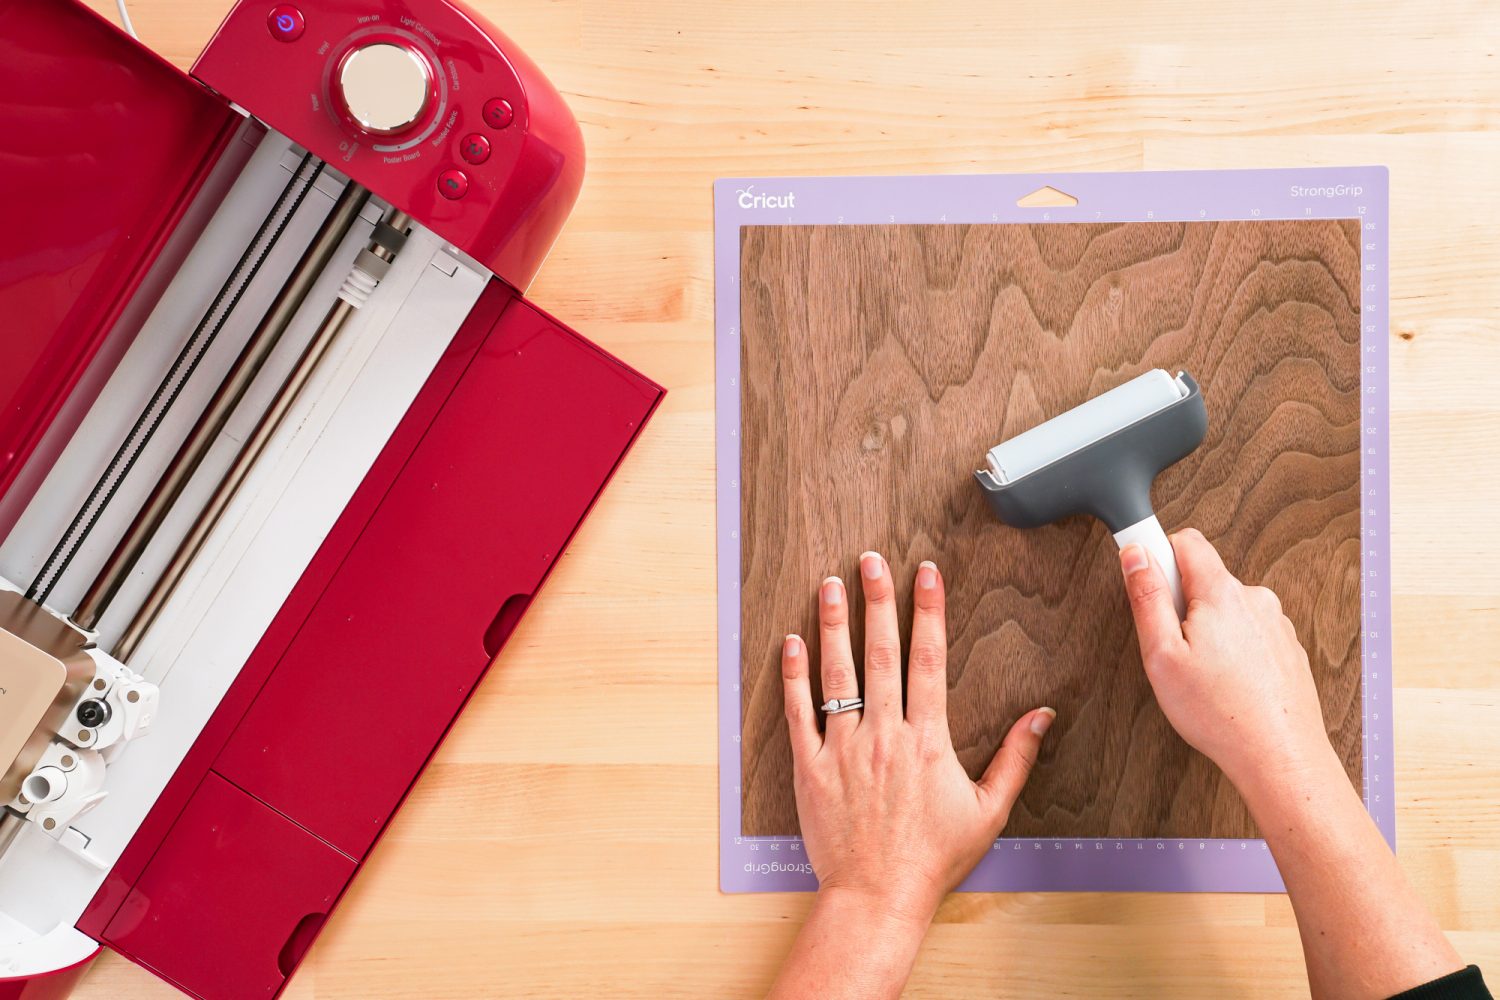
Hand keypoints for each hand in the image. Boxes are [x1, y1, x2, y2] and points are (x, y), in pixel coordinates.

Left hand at [782, 552, 1054, 922]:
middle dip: (877, 600)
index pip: (928, 659)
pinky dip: (793, 675)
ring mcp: (842, 749)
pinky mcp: (809, 768)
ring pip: (837, 674)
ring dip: (834, 624)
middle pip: (880, 652)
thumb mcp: (989, 811)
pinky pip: (798, 712)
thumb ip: (1016, 759)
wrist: (877, 897)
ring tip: (831, 583)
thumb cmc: (933, 859)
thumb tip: (1042, 715)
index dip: (927, 610)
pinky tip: (792, 640)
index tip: (925, 573)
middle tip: (870, 559)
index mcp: (927, 740)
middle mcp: (884, 735)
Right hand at [1118, 527, 1333, 790]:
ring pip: (1227, 610)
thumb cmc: (1220, 714)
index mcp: (1222, 594)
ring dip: (1209, 631)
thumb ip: (1147, 597)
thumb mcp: (1162, 655)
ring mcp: (1276, 625)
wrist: (1280, 757)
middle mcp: (1255, 600)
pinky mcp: (1287, 649)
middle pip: (1205, 579)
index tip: (1145, 582)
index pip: (1186, 541)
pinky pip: (1249, 634)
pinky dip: (1233, 651)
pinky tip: (1226, 685)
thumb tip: (1136, 555)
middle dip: (1182, 605)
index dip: (1158, 556)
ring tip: (1203, 675)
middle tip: (1173, 650)